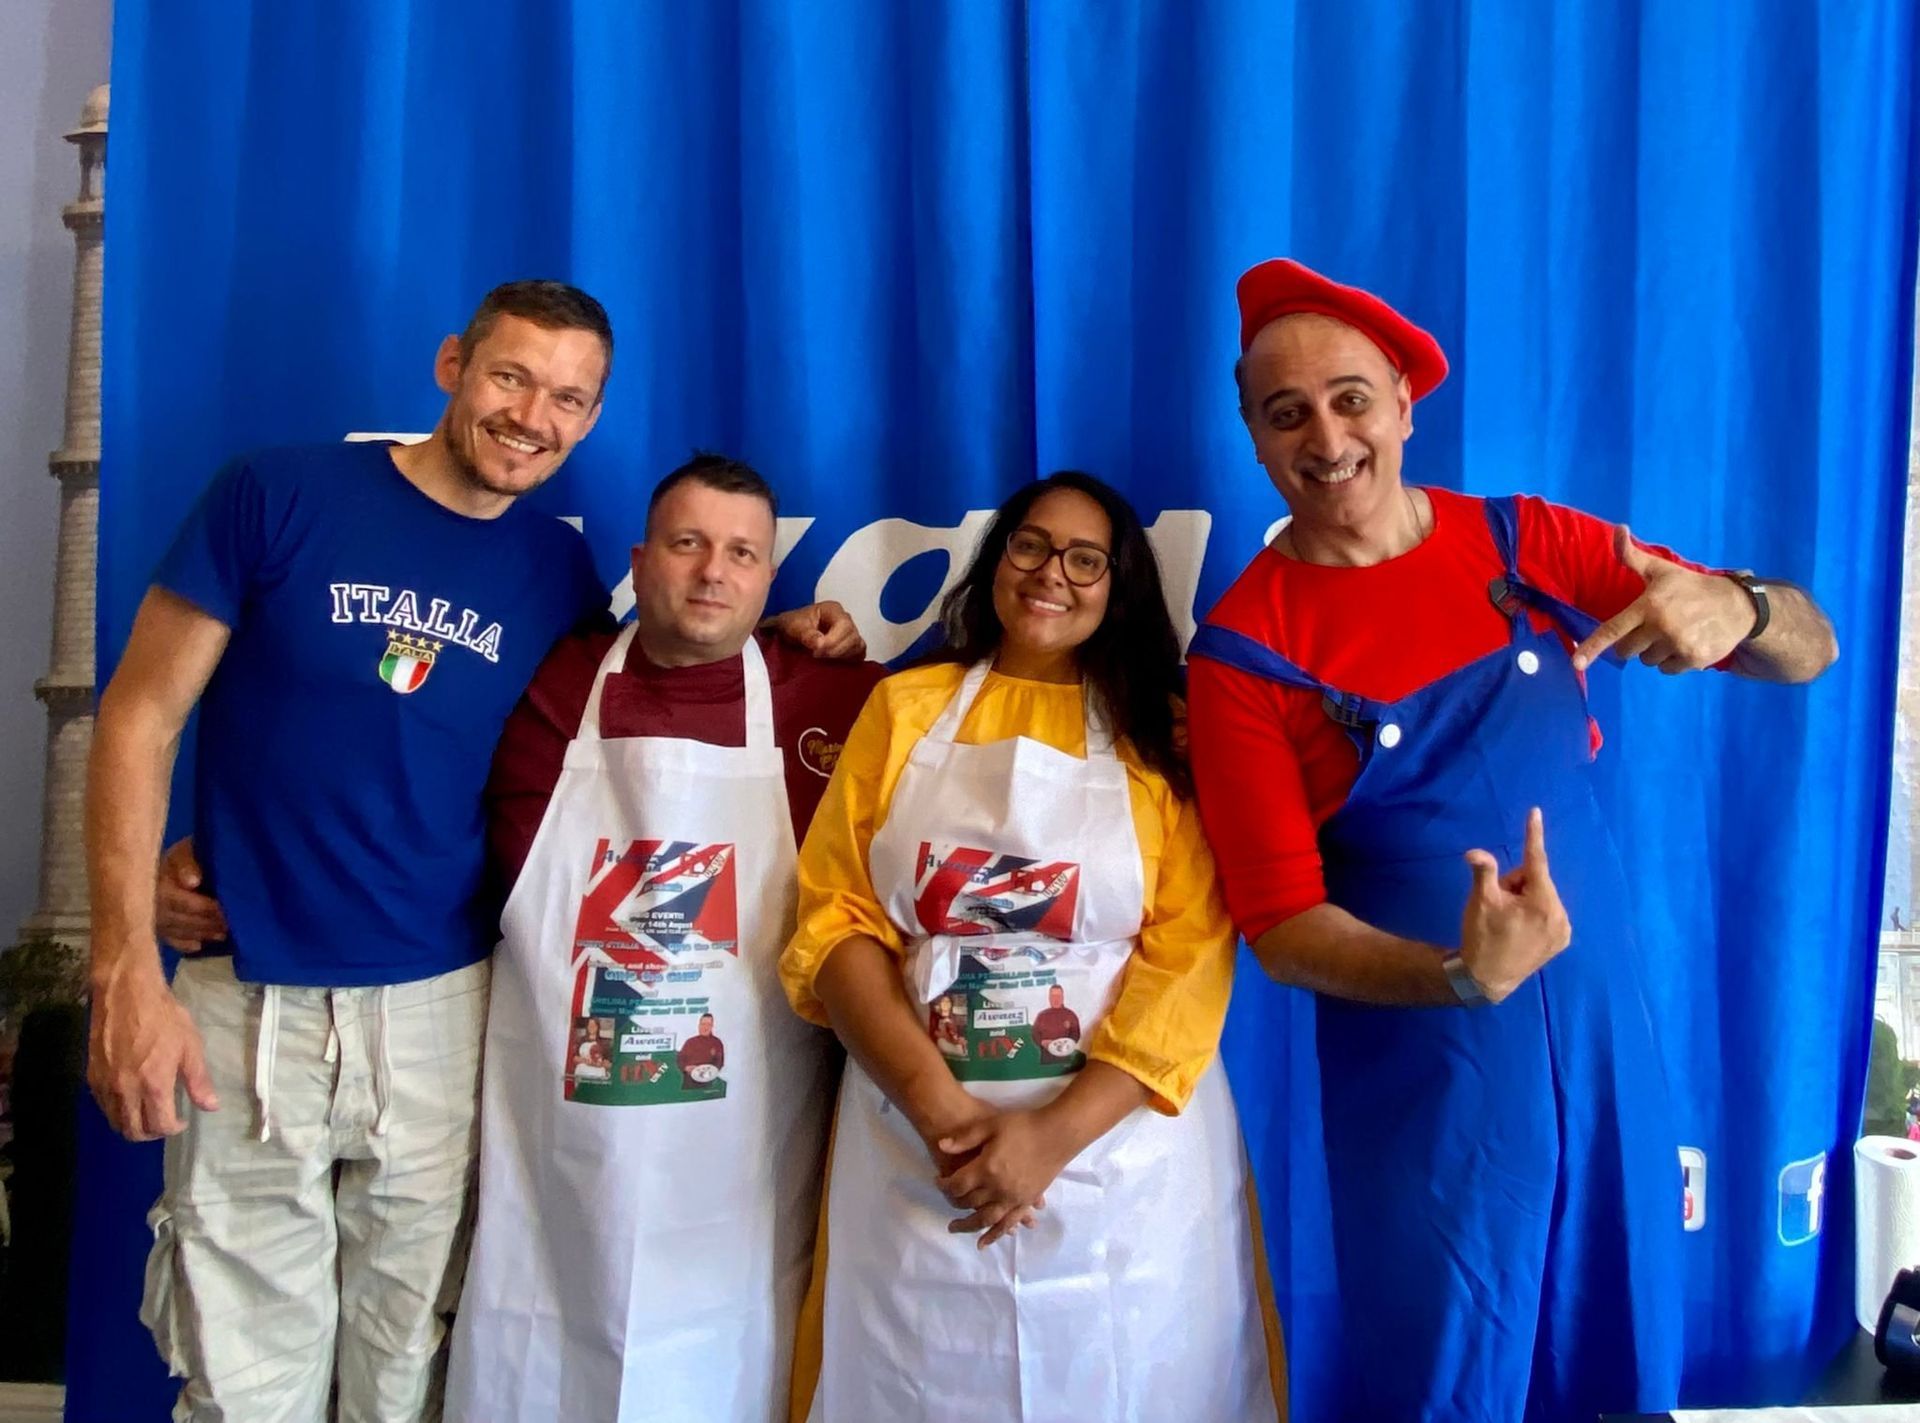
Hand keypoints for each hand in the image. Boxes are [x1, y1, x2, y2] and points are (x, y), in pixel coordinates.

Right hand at [87, 963, 218, 1140]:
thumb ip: (199, 1081)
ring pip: (115, 1122)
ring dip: (132, 1125)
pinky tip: (130, 1099)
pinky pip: (103, 1106)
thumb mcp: (190, 1046)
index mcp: (154, 1084)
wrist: (126, 994)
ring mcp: (106, 1084)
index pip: (159, 1125)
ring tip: (148, 1113)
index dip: (172, 1129)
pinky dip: (117, 1111)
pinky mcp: (92, 1076)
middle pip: (133, 1131)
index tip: (182, 1121)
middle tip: (164, 1122)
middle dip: (152, 1133)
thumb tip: (211, 1107)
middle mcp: (126, 1090)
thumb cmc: (164, 1017)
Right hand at [156, 837, 226, 952]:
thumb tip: (192, 881)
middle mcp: (150, 904)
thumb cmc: (184, 855)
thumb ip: (187, 862)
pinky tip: (199, 946)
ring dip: (200, 934)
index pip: (179, 901)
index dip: (203, 907)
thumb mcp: (185, 850)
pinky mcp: (155, 927)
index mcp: (156, 883)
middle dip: (205, 923)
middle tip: (229, 925)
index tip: (223, 909)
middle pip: (178, 920)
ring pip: (175, 932)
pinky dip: (184, 944)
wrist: (168, 861)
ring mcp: (150, 917)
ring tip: (223, 933)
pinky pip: (168, 940)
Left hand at [764, 601, 866, 659]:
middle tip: (817, 656)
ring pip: (858, 647)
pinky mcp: (850, 647)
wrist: (789, 633)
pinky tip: (833, 664)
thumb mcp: (794, 627)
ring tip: (823, 659)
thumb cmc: (793, 625)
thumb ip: (807, 634)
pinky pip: (858, 655)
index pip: (844, 624)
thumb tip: (820, 644)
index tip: (817, 650)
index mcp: (833, 610)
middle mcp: (845, 620)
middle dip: (836, 650)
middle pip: (853, 637)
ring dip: (841, 656)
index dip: (834, 640)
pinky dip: (848, 661)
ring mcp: (849, 634)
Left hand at [936, 1106, 1075, 1247]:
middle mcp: (999, 1188)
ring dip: (969, 1227)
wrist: (1057, 1133)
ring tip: (955, 1229)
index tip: (938, 1180)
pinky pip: (1008, 1222)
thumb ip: (966, 1138)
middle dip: (954, 1203)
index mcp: (987, 1168)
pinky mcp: (1026, 1201)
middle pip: (969, 1203)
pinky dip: (996, 1234)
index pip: (958, 1185)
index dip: (944, 1185)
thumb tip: (941, 1146)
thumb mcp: (991, 1124)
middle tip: (946, 1199)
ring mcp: (1014, 1197)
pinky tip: (985, 1242)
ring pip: (986, 1219)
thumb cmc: (1023, 1125)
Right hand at [1457, 807, 1571, 1003]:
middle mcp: (1559, 915)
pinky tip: (1519, 928)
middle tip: (1499, 903)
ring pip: (1541, 896)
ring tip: (1507, 919)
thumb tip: (1475, 852)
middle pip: (1536, 880)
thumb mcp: (1481, 902)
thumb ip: (1484, 872)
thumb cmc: (1482, 937)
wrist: (1487, 978)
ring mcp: (1563, 930)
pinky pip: (1547, 912)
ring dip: (1524, 899)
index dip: (1533, 835)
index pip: (1536, 861)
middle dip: (1517, 884)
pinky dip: (1533, 912)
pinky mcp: (1561, 941)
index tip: (1535, 812)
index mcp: (1541, 903)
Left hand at [1571, 525, 1756, 673]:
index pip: (1613, 629)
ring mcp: (1678, 644)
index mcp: (1648, 606)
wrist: (1737, 606)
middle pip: (1627, 651)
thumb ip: (1632, 556)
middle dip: (1634, 643)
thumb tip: (1618, 529)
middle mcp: (1661, 627)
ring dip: (1654, 652)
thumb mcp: (1661, 570)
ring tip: (1674, 633)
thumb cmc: (1691, 588)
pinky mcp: (1694, 659)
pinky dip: (1672, 661)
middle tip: (1654, 627)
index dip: (1592, 647)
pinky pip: (1667, 670)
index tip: (1576, 664)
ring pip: (1647, 661)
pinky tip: (1686, 643)